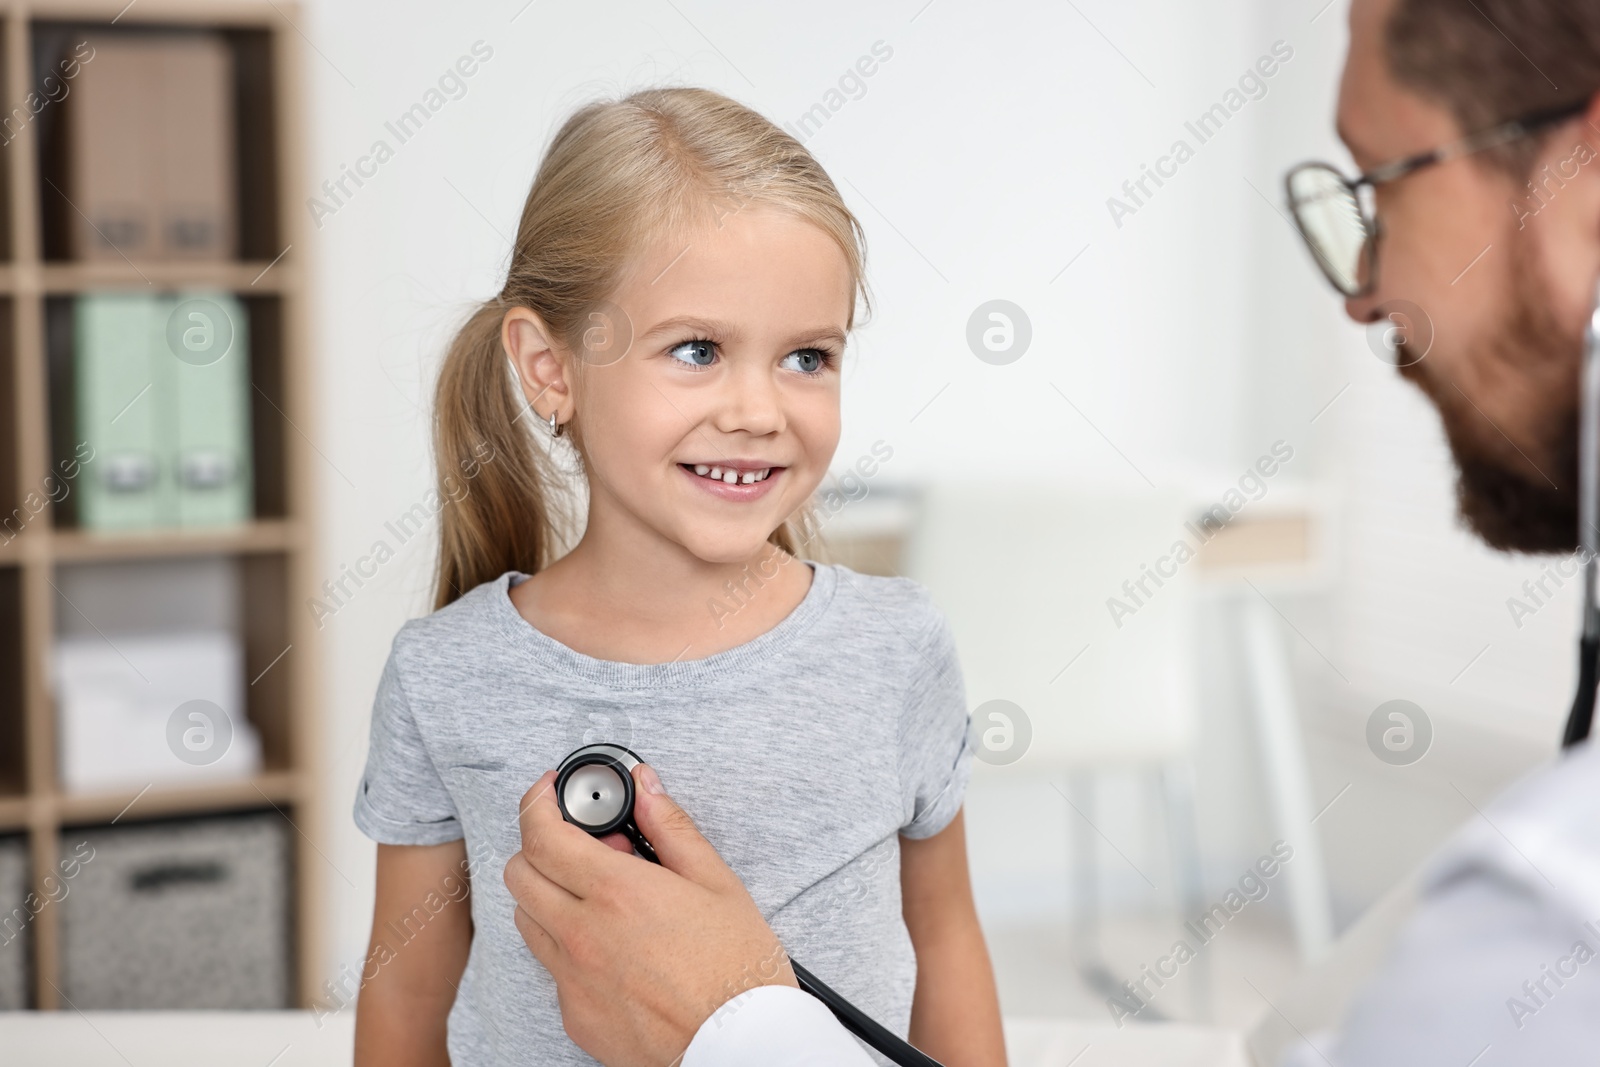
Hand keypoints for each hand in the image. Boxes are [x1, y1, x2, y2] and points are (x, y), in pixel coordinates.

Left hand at [504, 764, 797, 1066]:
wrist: (743, 1047)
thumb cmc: (739, 971)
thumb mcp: (717, 883)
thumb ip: (671, 828)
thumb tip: (646, 788)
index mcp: (617, 894)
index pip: (541, 835)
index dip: (537, 803)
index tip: (547, 792)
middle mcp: (583, 936)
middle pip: (519, 874)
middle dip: (540, 847)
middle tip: (583, 846)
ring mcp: (573, 980)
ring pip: (528, 920)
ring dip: (550, 895)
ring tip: (599, 898)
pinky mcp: (576, 1016)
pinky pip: (553, 968)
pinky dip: (570, 946)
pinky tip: (613, 947)